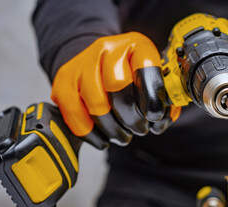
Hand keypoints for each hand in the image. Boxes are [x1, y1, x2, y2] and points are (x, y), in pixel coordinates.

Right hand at [51, 32, 180, 148]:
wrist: (99, 63)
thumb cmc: (131, 76)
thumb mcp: (153, 79)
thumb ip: (164, 98)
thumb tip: (163, 119)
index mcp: (136, 45)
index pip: (146, 68)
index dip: (152, 97)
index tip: (155, 116)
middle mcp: (107, 48)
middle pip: (117, 86)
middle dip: (131, 117)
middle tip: (139, 129)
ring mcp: (82, 63)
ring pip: (96, 103)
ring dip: (112, 129)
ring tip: (122, 136)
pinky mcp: (63, 80)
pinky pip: (74, 112)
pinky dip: (90, 133)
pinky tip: (103, 139)